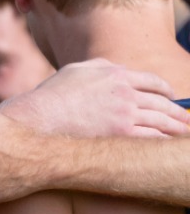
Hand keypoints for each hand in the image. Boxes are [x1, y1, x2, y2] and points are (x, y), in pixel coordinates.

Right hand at [3, 59, 188, 138]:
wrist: (39, 119)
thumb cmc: (51, 96)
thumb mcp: (75, 70)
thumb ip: (99, 67)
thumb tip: (114, 69)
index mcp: (116, 74)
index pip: (152, 81)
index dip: (166, 90)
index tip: (172, 97)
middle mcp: (125, 92)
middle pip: (162, 102)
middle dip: (179, 111)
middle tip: (189, 119)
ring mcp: (125, 113)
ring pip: (162, 120)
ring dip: (178, 127)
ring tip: (187, 133)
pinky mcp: (122, 133)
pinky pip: (152, 137)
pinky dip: (164, 141)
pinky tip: (171, 146)